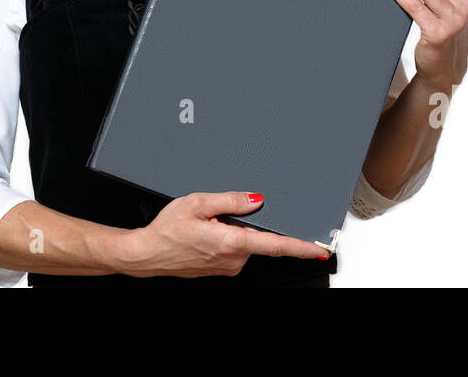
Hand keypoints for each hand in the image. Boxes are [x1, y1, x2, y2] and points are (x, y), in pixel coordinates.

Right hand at [116, 191, 328, 277]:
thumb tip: (256, 199)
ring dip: (232, 230)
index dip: (301, 245)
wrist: (147, 254)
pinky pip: (233, 248)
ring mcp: (227, 266)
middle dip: (245, 222)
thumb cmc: (167, 230)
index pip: (275, 245)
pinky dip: (225, 238)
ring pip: (244, 241)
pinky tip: (204, 233)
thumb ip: (231, 200)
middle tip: (217, 215)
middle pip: (256, 236)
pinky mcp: (221, 268)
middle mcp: (233, 259)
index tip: (320, 247)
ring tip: (204, 224)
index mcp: (231, 242)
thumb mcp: (197, 203)